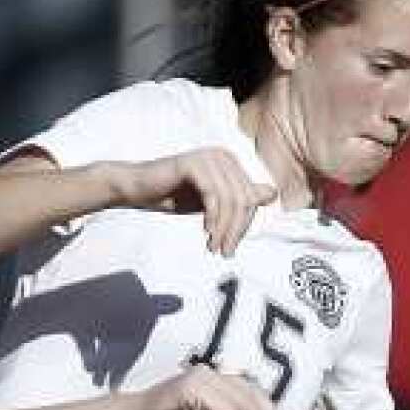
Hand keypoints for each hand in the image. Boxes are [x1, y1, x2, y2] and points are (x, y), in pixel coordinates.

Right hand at [113, 150, 279, 254]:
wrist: (138, 188)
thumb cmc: (173, 194)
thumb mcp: (212, 202)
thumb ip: (238, 199)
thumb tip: (271, 194)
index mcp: (231, 164)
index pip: (251, 198)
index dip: (243, 227)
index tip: (229, 248)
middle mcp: (224, 156)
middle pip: (244, 199)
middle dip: (236, 230)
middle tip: (223, 252)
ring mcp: (209, 158)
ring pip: (230, 199)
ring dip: (224, 229)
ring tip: (213, 247)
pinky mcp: (193, 164)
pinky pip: (213, 195)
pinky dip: (212, 217)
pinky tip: (205, 232)